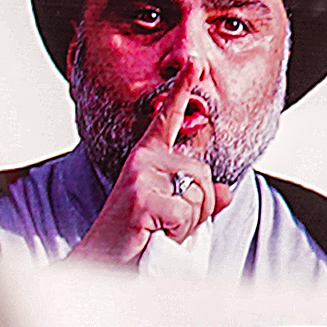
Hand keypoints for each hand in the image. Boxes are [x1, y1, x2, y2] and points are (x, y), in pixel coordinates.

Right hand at [83, 100, 235, 253]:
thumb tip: (226, 192)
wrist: (100, 264)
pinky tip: (155, 235)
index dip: (182, 89)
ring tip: (159, 231)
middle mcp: (143, 160)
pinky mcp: (142, 197)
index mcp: (147, 158)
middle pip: (204, 174)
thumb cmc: (133, 239)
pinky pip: (186, 213)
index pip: (167, 119)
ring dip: (188, 222)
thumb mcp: (171, 214)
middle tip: (167, 226)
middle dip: (198, 208)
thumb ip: (198, 200)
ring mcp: (141, 176)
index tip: (194, 62)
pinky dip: (178, 232)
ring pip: (199, 194)